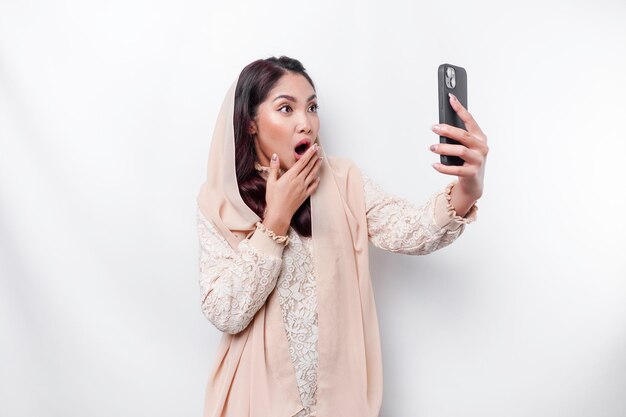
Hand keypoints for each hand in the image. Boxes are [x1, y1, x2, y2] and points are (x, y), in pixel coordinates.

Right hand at [263, 144, 321, 235]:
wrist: (279, 213)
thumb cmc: (273, 198)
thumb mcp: (270, 182)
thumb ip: (274, 168)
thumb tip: (275, 156)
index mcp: (290, 176)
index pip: (302, 162)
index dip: (309, 153)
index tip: (314, 147)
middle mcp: (299, 181)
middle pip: (309, 166)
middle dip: (314, 157)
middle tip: (318, 149)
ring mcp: (303, 188)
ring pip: (312, 174)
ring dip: (317, 166)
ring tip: (321, 159)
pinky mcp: (305, 195)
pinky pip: (313, 186)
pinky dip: (316, 181)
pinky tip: (318, 177)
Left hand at [429, 93, 487, 213]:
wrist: (474, 183)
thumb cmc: (467, 160)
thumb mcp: (465, 147)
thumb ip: (457, 137)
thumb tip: (440, 127)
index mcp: (480, 137)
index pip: (470, 120)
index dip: (460, 109)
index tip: (451, 98)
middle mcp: (481, 147)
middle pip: (464, 135)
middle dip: (448, 130)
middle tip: (434, 127)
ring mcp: (478, 160)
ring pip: (460, 150)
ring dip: (444, 148)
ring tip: (432, 147)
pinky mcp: (472, 173)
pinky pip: (456, 170)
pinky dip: (443, 167)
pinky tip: (434, 164)